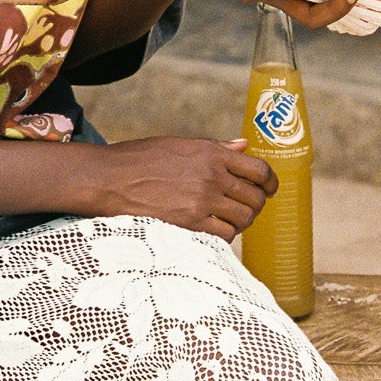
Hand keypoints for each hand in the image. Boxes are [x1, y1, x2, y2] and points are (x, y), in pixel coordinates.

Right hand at [89, 135, 275, 241]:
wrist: (109, 178)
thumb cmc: (140, 159)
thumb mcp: (179, 144)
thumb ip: (216, 148)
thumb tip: (244, 146)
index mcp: (211, 152)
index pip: (259, 170)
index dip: (270, 183)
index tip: (269, 190)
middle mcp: (211, 175)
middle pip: (255, 198)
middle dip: (254, 206)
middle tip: (244, 209)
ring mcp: (202, 200)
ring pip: (244, 219)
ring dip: (241, 223)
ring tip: (228, 221)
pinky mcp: (190, 223)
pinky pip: (225, 235)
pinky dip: (225, 236)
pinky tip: (214, 231)